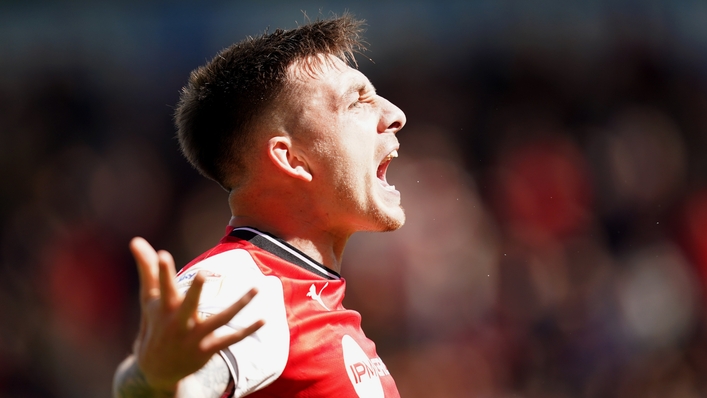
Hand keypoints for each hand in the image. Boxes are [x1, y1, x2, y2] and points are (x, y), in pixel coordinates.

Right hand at [129, 237, 263, 392]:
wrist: (156, 369)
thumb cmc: (155, 324)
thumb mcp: (150, 298)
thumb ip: (148, 269)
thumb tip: (135, 239)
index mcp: (164, 307)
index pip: (162, 286)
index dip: (161, 271)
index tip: (161, 254)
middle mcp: (178, 322)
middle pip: (188, 305)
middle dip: (195, 290)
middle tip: (204, 273)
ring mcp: (194, 337)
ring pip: (220, 319)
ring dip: (239, 305)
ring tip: (256, 288)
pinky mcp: (207, 349)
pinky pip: (231, 339)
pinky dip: (247, 330)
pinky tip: (263, 319)